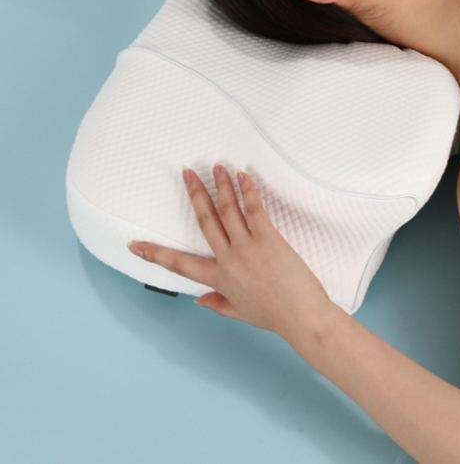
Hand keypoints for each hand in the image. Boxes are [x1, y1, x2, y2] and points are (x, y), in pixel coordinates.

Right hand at [127, 163, 334, 341]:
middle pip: (205, 221)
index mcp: (218, 280)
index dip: (155, 253)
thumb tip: (199, 300)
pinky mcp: (269, 239)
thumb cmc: (275, 315)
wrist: (301, 316)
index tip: (134, 244)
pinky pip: (255, 210)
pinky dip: (247, 191)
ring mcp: (248, 248)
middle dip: (194, 195)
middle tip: (186, 172)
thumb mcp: (240, 313)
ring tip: (215, 166)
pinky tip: (243, 175)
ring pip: (228, 210)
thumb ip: (218, 304)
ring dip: (220, 186)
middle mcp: (229, 260)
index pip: (179, 264)